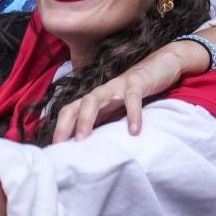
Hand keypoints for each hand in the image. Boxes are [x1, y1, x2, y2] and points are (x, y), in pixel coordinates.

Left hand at [52, 38, 200, 141]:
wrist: (160, 65)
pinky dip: (132, 115)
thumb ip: (104, 124)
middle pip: (75, 105)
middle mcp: (101, 92)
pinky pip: (132, 98)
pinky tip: (134, 131)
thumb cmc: (134, 93)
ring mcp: (117, 86)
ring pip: (94, 99)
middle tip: (62, 146)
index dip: (60, 129)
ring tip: (83, 139)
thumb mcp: (117, 110)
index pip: (69, 112)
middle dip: (66, 125)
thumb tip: (90, 148)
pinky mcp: (137, 83)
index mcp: (94, 100)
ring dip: (86, 119)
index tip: (55, 149)